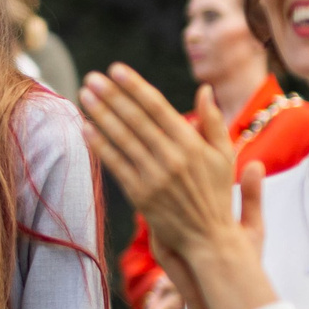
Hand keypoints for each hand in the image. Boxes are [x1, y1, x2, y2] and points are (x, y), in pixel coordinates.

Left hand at [79, 68, 237, 260]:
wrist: (209, 238)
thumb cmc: (217, 193)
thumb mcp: (224, 156)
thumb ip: (213, 121)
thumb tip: (205, 89)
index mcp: (193, 144)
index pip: (158, 108)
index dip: (135, 87)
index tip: (116, 69)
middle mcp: (173, 158)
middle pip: (135, 119)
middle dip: (111, 95)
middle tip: (92, 77)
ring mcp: (155, 177)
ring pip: (122, 139)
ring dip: (100, 115)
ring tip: (84, 95)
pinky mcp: (140, 195)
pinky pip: (115, 165)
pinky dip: (99, 145)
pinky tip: (85, 128)